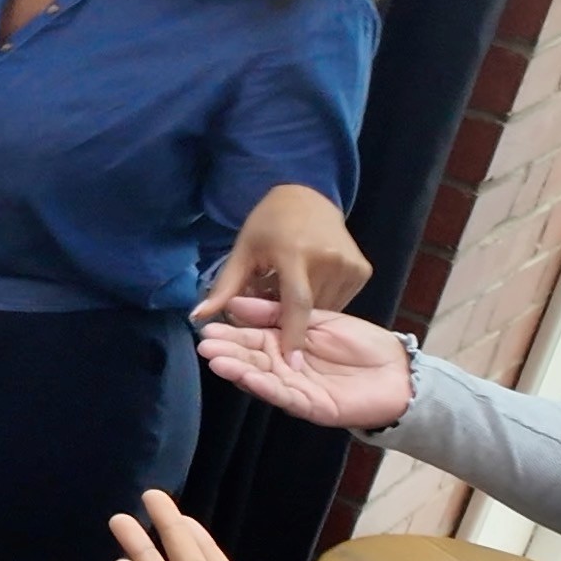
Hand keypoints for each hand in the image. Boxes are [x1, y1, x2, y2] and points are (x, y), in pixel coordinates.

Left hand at [197, 184, 368, 344]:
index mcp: (296, 254)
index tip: (291, 363)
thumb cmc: (268, 225)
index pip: (296, 303)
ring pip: (326, 309)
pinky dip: (323, 302)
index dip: (292, 335)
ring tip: (286, 292)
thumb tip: (197, 318)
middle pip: (309, 309)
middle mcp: (329, 260)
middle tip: (270, 311)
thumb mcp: (243, 252)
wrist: (308, 197)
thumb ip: (225, 288)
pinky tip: (308, 285)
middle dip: (288, 319)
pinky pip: (339, 301)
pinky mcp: (363, 270)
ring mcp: (350, 265)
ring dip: (306, 312)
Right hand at [197, 294, 414, 431]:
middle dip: (227, 353)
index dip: (231, 334)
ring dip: (238, 372)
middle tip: (204, 345)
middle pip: (251, 360)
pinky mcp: (310, 406)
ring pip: (262, 379)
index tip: (207, 326)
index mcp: (285, 345)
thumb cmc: (364, 343)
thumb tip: (237, 304)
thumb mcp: (320, 319)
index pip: (252, 339)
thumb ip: (282, 314)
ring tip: (216, 362)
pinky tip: (246, 377)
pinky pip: (283, 396)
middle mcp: (285, 367)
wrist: (400, 371)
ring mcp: (296, 388)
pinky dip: (264, 387)